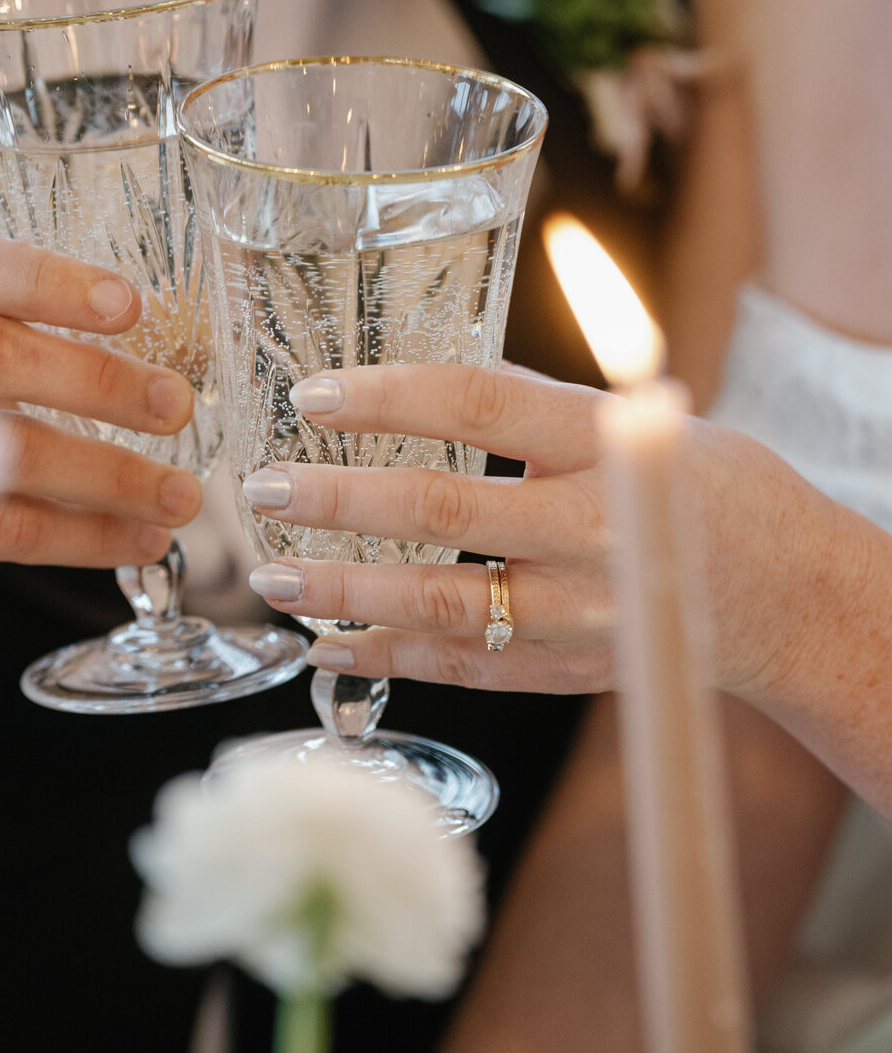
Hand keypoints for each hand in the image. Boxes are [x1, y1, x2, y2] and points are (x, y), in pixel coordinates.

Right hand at [0, 234, 200, 686]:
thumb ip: (16, 348)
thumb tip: (158, 356)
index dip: (48, 279)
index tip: (131, 304)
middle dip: (97, 380)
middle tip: (176, 405)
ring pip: (4, 450)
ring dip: (111, 474)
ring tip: (181, 495)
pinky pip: (8, 529)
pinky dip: (88, 536)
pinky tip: (141, 539)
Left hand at [242, 363, 833, 700]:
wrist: (789, 596)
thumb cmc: (710, 488)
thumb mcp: (645, 418)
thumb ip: (542, 408)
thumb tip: (426, 379)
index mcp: (610, 446)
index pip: (482, 406)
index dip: (389, 397)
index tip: (312, 395)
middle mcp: (595, 532)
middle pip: (443, 511)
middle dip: (339, 500)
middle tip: (262, 487)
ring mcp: (583, 614)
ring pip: (442, 605)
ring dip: (344, 591)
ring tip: (273, 576)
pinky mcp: (571, 673)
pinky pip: (464, 669)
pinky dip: (388, 657)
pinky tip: (326, 644)